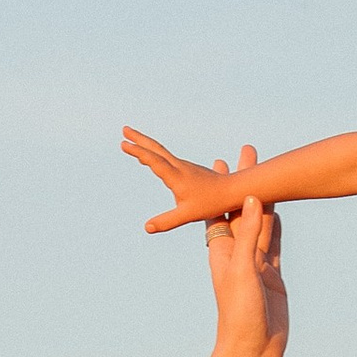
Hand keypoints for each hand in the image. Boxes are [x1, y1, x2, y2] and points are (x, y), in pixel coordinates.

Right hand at [123, 125, 248, 233]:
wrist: (233, 190)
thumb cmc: (212, 202)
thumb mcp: (188, 215)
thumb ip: (167, 221)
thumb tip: (147, 227)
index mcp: (176, 176)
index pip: (154, 161)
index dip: (138, 152)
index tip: (124, 143)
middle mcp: (179, 167)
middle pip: (156, 149)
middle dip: (139, 139)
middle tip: (124, 129)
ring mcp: (183, 167)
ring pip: (161, 152)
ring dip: (145, 144)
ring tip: (131, 141)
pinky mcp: (187, 170)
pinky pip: (166, 159)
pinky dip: (154, 154)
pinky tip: (151, 158)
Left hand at [202, 154, 287, 356]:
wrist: (252, 351)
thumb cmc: (239, 315)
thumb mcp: (243, 271)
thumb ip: (248, 235)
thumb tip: (252, 197)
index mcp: (222, 252)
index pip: (220, 210)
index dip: (222, 186)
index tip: (225, 160)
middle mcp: (237, 255)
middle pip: (241, 211)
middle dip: (245, 183)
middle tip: (249, 155)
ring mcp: (255, 265)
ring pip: (259, 225)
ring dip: (261, 201)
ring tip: (267, 177)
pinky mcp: (272, 277)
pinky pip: (273, 245)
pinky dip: (273, 228)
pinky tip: (277, 213)